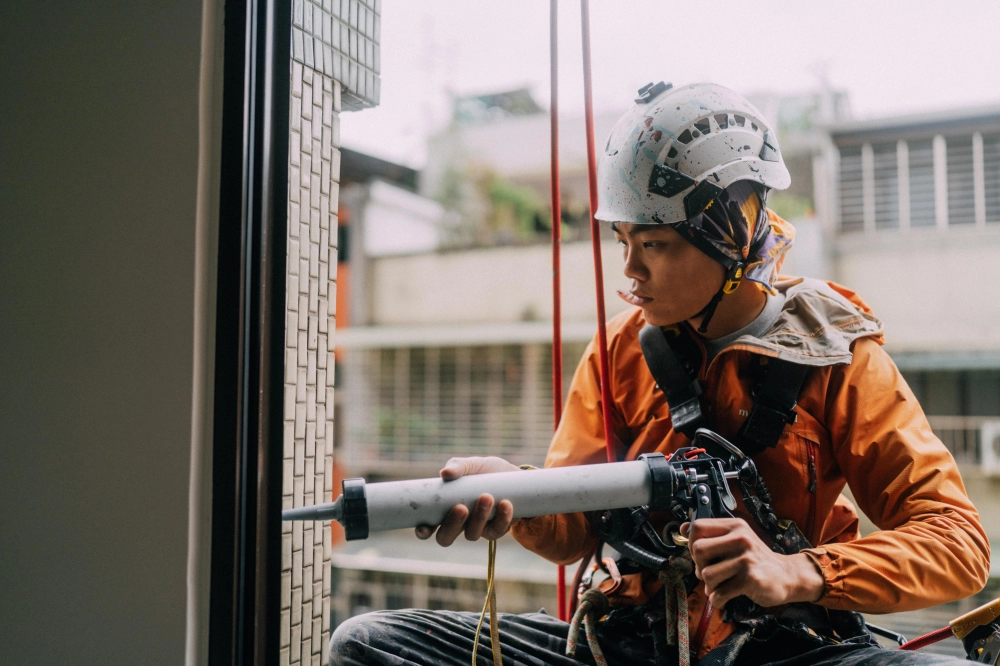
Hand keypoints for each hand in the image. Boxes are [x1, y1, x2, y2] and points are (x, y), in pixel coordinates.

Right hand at [414, 456, 518, 546]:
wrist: (512, 475)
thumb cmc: (484, 471)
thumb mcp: (471, 464)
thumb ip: (457, 466)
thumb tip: (445, 473)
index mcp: (444, 510)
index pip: (427, 527)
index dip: (423, 531)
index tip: (425, 526)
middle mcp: (458, 523)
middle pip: (446, 538)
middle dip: (452, 526)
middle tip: (461, 507)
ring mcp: (477, 528)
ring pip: (472, 534)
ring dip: (479, 517)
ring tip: (486, 496)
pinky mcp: (497, 529)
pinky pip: (496, 531)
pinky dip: (501, 518)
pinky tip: (505, 503)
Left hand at [687, 518, 824, 608]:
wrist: (786, 576)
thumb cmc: (756, 559)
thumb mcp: (737, 539)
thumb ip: (712, 535)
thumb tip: (682, 528)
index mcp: (735, 526)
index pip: (697, 527)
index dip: (692, 543)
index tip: (700, 555)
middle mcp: (741, 538)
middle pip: (698, 549)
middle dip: (698, 566)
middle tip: (708, 573)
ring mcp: (746, 558)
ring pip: (707, 574)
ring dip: (709, 586)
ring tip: (719, 586)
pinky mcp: (750, 579)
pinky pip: (719, 593)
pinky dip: (717, 600)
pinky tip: (724, 598)